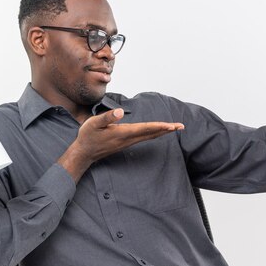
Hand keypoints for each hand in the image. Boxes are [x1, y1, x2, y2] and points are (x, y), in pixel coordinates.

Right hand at [59, 108, 183, 181]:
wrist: (84, 153)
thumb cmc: (88, 136)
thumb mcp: (94, 123)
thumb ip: (107, 117)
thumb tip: (120, 112)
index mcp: (123, 133)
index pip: (145, 128)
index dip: (159, 126)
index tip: (172, 126)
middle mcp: (128, 139)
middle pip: (151, 133)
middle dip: (166, 129)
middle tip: (181, 126)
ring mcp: (128, 142)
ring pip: (149, 136)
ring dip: (162, 132)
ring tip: (174, 128)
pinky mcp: (126, 143)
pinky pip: (144, 137)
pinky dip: (154, 133)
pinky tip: (158, 132)